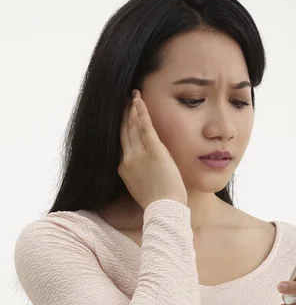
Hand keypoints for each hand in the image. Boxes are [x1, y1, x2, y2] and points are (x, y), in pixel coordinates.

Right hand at [118, 89, 187, 210]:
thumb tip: (144, 168)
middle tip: (123, 100)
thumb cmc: (159, 203)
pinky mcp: (153, 151)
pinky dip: (141, 112)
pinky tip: (138, 100)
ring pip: (132, 126)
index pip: (121, 143)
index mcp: (123, 168)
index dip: (121, 127)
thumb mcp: (142, 187)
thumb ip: (140, 174)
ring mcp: (139, 154)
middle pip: (124, 131)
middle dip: (124, 114)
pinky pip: (144, 127)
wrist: (164, 209)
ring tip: (132, 95)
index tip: (121, 116)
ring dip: (132, 109)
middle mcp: (127, 159)